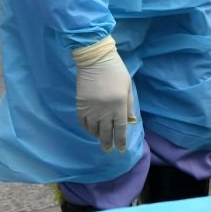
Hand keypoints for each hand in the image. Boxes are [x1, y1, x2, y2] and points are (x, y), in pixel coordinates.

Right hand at [71, 36, 137, 152]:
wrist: (95, 61)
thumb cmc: (116, 71)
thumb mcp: (128, 86)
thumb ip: (129, 105)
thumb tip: (130, 121)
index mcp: (119, 105)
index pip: (120, 128)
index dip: (120, 140)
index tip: (119, 150)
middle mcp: (105, 110)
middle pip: (105, 132)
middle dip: (107, 143)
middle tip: (108, 150)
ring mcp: (91, 109)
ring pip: (93, 129)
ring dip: (97, 136)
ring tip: (100, 139)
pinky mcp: (80, 105)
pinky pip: (82, 122)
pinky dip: (86, 128)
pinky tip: (90, 130)